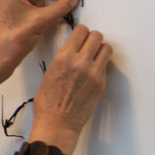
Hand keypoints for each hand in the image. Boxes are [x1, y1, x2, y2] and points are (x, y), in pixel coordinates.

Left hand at [0, 0, 79, 88]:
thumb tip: (73, 0)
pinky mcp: (16, 14)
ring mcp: (12, 4)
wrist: (2, 57)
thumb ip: (59, 7)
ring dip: (48, 0)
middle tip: (68, 0)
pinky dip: (43, 7)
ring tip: (57, 11)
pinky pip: (32, 3)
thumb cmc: (16, 39)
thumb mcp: (41, 20)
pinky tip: (51, 15)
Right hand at [29, 24, 112, 154]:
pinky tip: (90, 73)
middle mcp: (80, 62)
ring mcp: (93, 73)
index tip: (80, 35)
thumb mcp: (49, 73)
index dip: (81, 31)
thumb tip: (73, 50)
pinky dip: (99, 65)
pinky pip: (104, 66)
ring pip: (106, 49)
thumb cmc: (48, 102)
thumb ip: (63, 59)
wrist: (57, 122)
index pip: (81, 31)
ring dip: (100, 49)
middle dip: (92, 38)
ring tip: (93, 56)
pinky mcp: (101, 84)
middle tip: (87, 44)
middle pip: (97, 36)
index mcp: (63, 57)